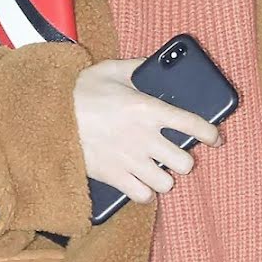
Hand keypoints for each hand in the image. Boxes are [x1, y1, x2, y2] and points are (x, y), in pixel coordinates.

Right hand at [74, 59, 220, 205]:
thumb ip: (137, 68)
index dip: (211, 134)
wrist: (47, 116)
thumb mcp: (110, 70)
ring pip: (167, 183)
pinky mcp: (113, 178)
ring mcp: (129, 161)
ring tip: (156, 169)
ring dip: (165, 177)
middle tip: (174, 153)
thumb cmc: (78, 91)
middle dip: (184, 159)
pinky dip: (145, 192)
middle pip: (185, 162)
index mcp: (147, 109)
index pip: (193, 124)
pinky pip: (143, 196)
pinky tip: (140, 182)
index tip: (215, 138)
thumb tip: (154, 65)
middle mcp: (143, 138)